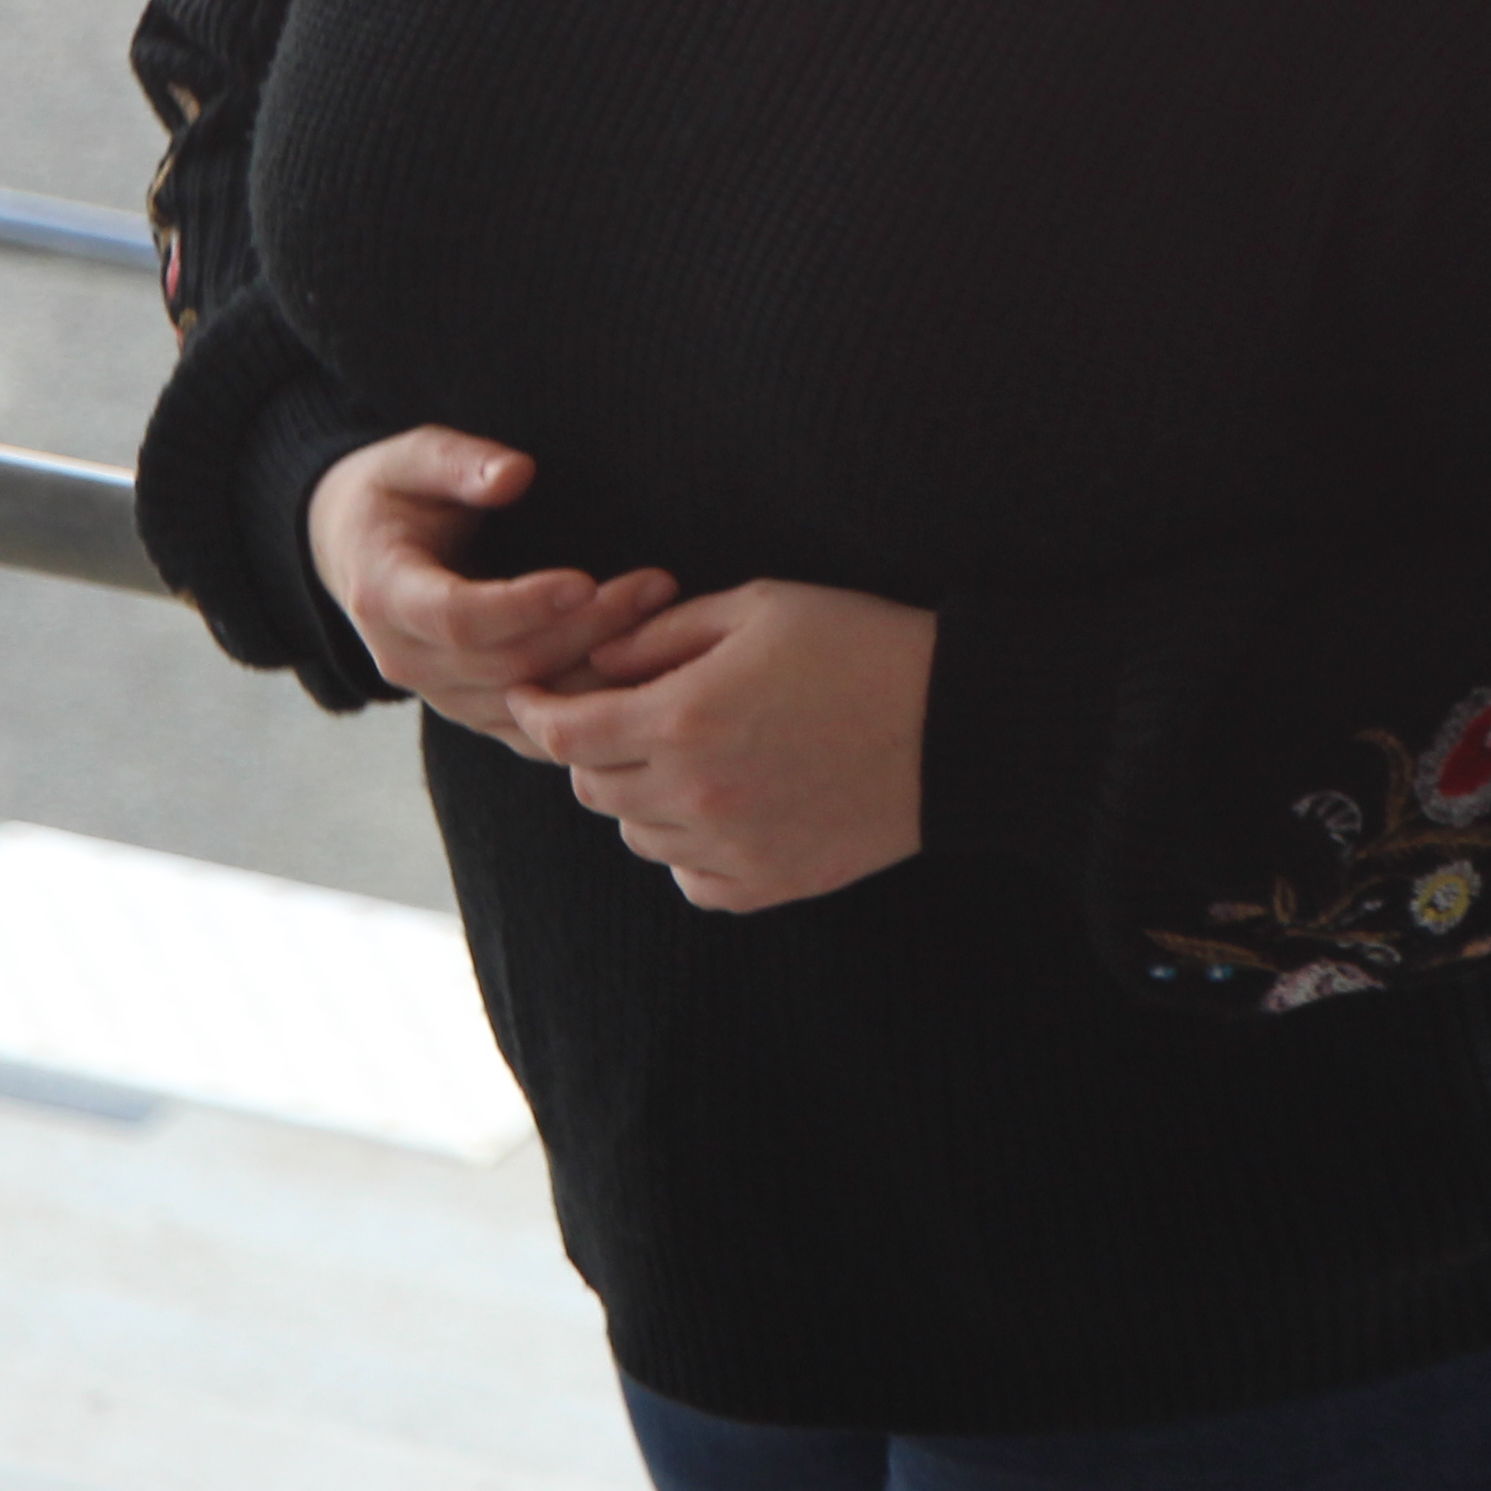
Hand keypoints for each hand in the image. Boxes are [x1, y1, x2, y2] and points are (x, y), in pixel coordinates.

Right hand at [305, 427, 673, 758]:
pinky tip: (645, 672)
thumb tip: (515, 474)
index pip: (457, 618)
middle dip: (587, 630)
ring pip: (528, 707)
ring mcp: (440, 697)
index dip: (522, 606)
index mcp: (383, 596)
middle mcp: (406, 661)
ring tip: (665, 621)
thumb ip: (459, 462)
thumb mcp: (411, 458)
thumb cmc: (393, 495)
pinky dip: (591, 710)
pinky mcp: (472, 713)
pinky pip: (535, 731)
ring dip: (600, 672)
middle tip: (656, 586)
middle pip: (506, 665)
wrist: (358, 553)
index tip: (584, 580)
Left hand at [511, 581, 933, 913]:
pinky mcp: (770, 883)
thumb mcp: (757, 607)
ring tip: (680, 757)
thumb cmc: (859, 644)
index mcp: (682, 718)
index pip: (564, 732)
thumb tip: (598, 660)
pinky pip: (690, 880)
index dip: (536, 709)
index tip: (534, 694)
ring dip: (638, 798)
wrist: (956, 727)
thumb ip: (663, 633)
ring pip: (636, 836)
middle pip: (591, 786)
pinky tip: (719, 809)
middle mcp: (695, 794)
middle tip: (622, 714)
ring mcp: (732, 848)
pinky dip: (687, 850)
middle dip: (591, 747)